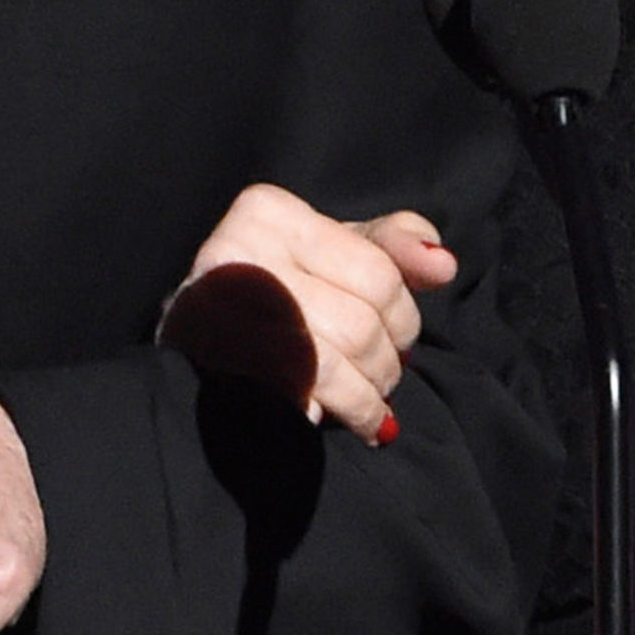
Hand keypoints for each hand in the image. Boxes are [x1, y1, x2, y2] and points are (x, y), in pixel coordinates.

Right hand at [159, 182, 453, 443]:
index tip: (395, 332)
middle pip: (366, 317)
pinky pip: (316, 394)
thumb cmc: (270, 291)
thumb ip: (389, 245)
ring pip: (345, 359)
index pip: (379, 269)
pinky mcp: (227, 367)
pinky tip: (361, 422)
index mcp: (265, 212)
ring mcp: (228, 312)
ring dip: (373, 393)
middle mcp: (238, 252)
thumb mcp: (327, 249)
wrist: (191, 350)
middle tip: (384, 374)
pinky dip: (352, 413)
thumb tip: (443, 264)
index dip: (402, 312)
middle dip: (389, 357)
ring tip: (372, 404)